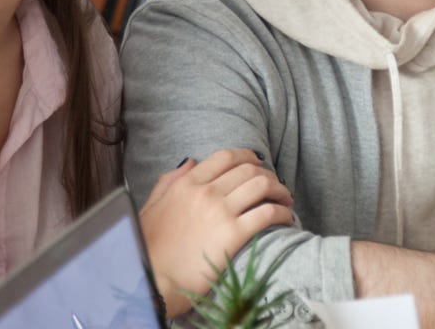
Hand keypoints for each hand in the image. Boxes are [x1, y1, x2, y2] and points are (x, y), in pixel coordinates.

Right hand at [139, 149, 293, 313]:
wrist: (153, 279)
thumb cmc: (148, 246)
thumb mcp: (151, 205)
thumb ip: (169, 181)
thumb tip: (190, 162)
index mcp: (187, 184)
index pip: (226, 157)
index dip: (248, 156)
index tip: (258, 164)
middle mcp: (206, 192)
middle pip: (249, 169)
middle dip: (268, 174)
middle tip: (275, 186)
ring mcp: (221, 212)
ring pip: (263, 185)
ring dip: (280, 190)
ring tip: (285, 200)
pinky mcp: (234, 235)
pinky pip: (268, 213)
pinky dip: (282, 213)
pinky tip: (286, 219)